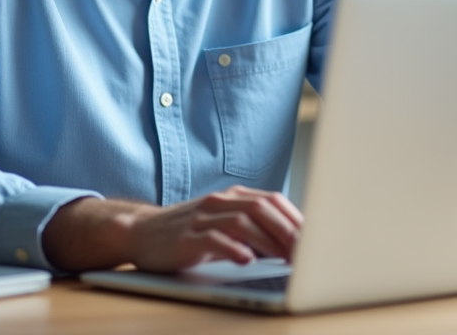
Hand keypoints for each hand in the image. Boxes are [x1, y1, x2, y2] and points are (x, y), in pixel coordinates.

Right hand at [126, 185, 303, 271]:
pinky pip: (213, 240)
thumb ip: (252, 228)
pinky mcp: (186, 238)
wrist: (140, 232)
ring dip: (268, 241)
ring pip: (242, 222)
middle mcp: (219, 202)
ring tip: (287, 258)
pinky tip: (247, 260)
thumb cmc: (188, 232)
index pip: (272, 200)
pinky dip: (233, 249)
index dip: (295, 218)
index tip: (316, 237)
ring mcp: (201, 218)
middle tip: (308, 250)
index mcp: (231, 197)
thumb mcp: (222, 224)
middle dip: (288, 230)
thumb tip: (291, 244)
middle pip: (261, 209)